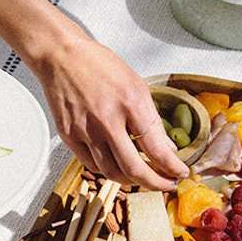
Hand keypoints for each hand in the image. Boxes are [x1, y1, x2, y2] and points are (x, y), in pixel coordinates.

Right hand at [35, 34, 187, 189]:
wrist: (61, 55)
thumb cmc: (98, 65)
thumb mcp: (136, 84)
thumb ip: (151, 119)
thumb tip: (167, 148)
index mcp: (130, 102)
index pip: (157, 148)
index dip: (172, 167)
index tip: (180, 173)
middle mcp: (107, 120)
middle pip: (135, 169)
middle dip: (156, 183)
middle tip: (165, 184)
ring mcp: (85, 130)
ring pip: (112, 173)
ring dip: (132, 181)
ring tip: (142, 177)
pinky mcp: (69, 135)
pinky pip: (92, 165)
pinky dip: (108, 170)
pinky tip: (117, 165)